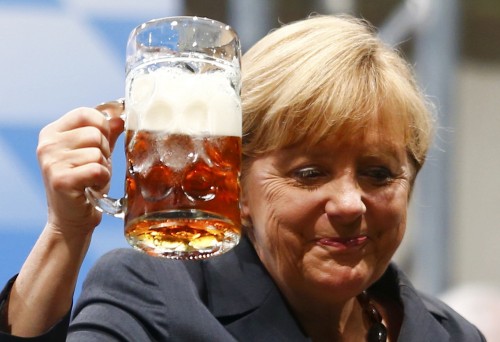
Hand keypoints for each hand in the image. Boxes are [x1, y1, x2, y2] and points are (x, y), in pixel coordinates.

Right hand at [37, 106, 123, 237]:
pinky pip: (97, 169)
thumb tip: (120, 117)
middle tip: (94, 167)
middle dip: (104, 152)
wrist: (72, 219)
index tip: (102, 144)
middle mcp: (47, 145)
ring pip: (98, 152)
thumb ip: (106, 134)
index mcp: (52, 133)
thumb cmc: (85, 184)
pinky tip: (92, 186)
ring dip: (103, 167)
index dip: (103, 127)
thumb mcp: (95, 154)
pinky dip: (102, 179)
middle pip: (95, 133)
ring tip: (92, 179)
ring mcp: (52, 162)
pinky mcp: (61, 180)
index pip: (86, 113)